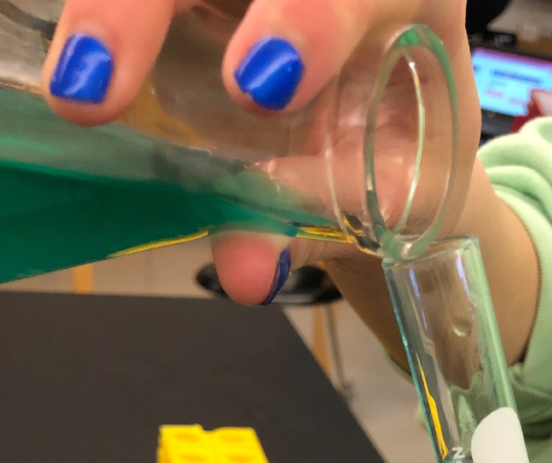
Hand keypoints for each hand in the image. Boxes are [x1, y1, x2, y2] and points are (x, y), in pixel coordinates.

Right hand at [42, 0, 479, 304]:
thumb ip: (322, 224)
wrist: (393, 159)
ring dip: (113, 12)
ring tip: (78, 92)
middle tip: (107, 79)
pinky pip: (142, 0)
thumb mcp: (385, 202)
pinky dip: (101, 24)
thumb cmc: (403, 168)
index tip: (261, 87)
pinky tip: (75, 70)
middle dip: (157, 4)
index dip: (310, 18)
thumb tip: (246, 272)